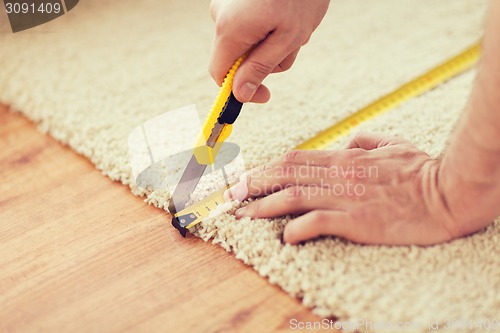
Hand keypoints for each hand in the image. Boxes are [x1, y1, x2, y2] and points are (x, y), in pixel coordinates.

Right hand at [209, 0, 329, 102]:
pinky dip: (269, 28)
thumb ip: (260, 68)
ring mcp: (227, 4)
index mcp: (229, 29)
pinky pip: (248, 25)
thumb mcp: (286, 38)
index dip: (239, 90)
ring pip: (246, 42)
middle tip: (293, 46)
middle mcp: (220, 15)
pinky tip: (286, 15)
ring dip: (272, 44)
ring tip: (295, 26)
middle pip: (236, 58)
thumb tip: (240, 94)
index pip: (219, 73)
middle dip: (266, 60)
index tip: (264, 95)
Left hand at [226, 133, 474, 244]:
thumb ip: (366, 139)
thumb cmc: (421, 170)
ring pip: (293, 198)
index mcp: (344, 158)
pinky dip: (298, 229)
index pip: (294, 160)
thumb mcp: (393, 144)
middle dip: (252, 186)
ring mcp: (346, 197)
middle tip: (230, 197)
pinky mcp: (357, 220)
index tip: (246, 178)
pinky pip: (318, 222)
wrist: (448, 193)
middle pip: (284, 176)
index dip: (265, 169)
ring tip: (242, 217)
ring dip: (263, 208)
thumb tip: (349, 140)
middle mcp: (338, 175)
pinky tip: (285, 238)